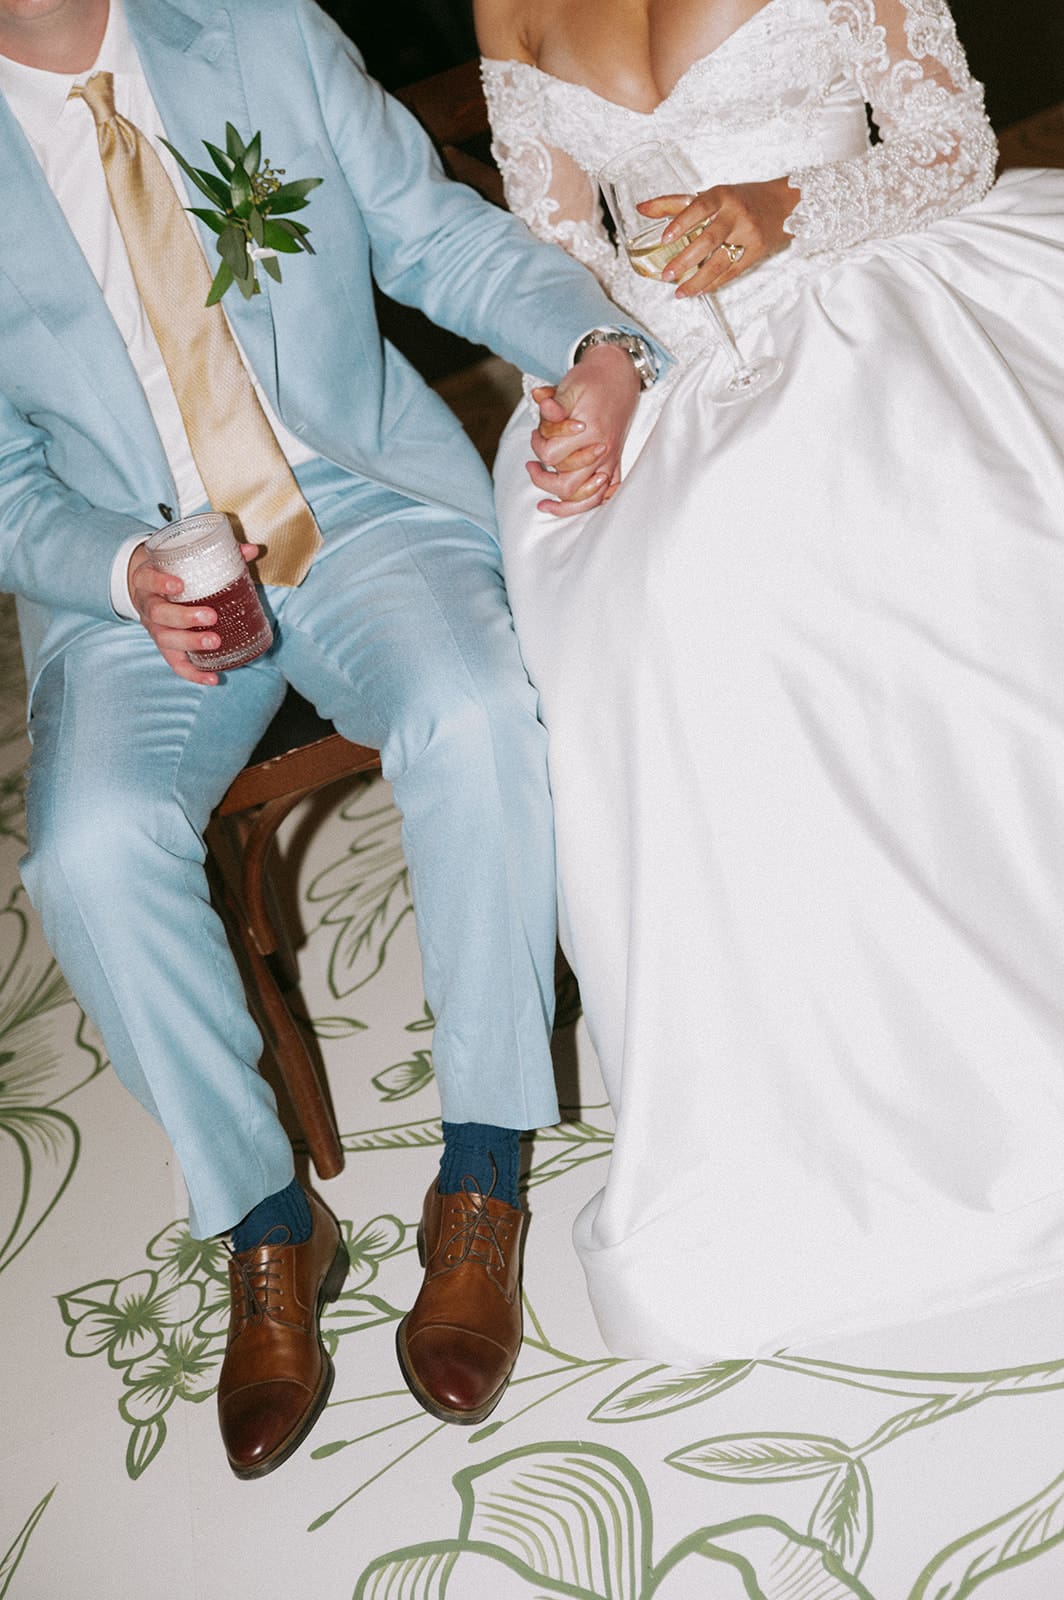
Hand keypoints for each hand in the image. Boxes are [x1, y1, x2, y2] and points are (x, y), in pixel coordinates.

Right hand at [127, 540, 258, 684]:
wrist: (148, 590)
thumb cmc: (173, 573)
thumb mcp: (184, 561)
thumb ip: (218, 554)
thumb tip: (251, 550)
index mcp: (149, 581)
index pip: (148, 580)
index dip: (161, 582)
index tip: (179, 584)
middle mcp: (148, 606)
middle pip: (159, 615)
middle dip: (184, 617)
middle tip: (210, 616)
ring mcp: (155, 630)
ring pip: (167, 640)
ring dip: (190, 643)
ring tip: (215, 642)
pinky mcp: (165, 648)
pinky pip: (176, 664)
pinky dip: (193, 674)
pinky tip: (212, 679)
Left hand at [526, 343, 640, 516]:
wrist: (620, 373)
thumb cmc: (592, 380)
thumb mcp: (569, 385)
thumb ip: (554, 402)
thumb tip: (541, 405)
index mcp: (589, 431)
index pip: (552, 455)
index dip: (538, 445)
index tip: (536, 433)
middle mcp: (602, 450)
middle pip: (566, 484)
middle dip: (543, 479)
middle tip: (532, 466)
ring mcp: (610, 459)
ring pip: (586, 498)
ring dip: (563, 504)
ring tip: (543, 504)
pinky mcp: (615, 462)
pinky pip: (605, 496)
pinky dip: (587, 505)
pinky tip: (570, 506)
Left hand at [638, 175, 797, 296]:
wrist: (784, 204)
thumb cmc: (741, 199)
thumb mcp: (712, 195)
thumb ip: (675, 203)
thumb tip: (641, 208)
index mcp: (722, 196)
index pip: (700, 207)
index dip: (682, 222)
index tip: (665, 238)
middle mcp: (736, 214)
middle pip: (709, 239)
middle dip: (686, 260)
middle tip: (666, 275)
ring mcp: (748, 235)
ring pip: (720, 261)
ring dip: (698, 280)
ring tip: (679, 292)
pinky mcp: (756, 252)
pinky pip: (732, 272)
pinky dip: (714, 283)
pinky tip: (699, 291)